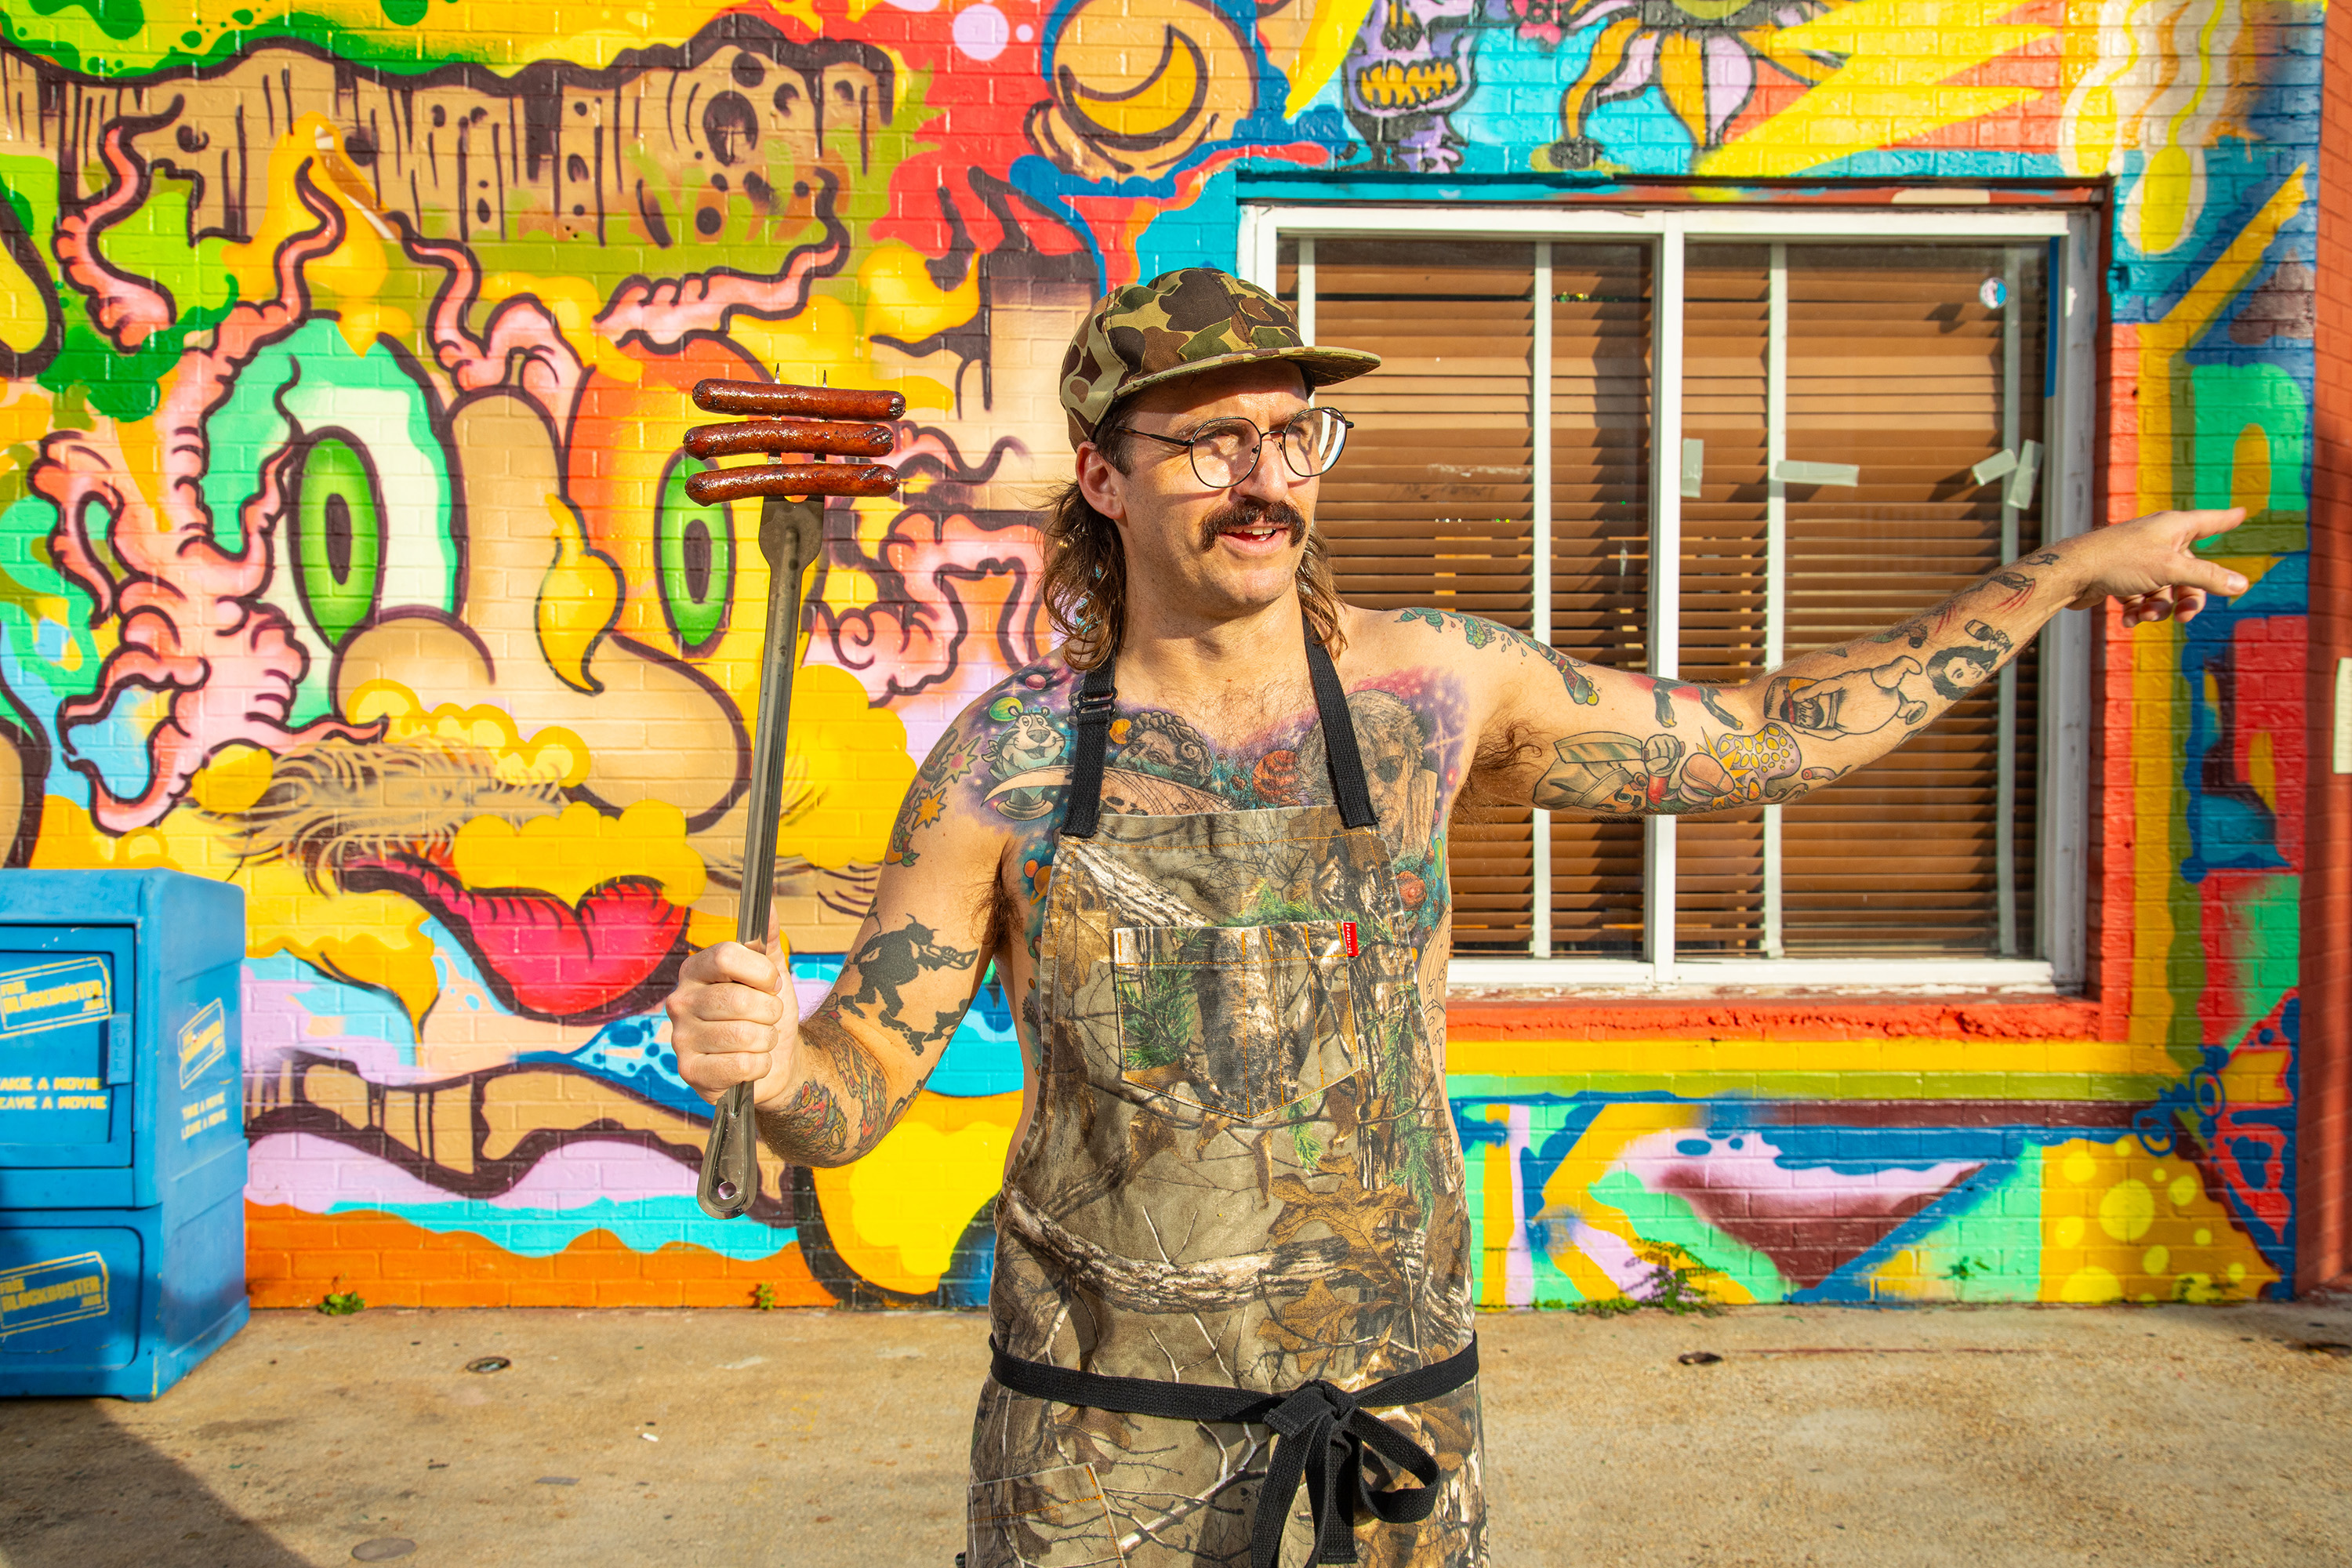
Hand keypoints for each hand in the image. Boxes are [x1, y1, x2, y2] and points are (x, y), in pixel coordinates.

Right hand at [666, 936, 799, 1106]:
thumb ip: (767, 940)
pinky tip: (752, 1064)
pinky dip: (760, 1065)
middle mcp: (680, 1001)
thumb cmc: (765, 1014)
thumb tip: (768, 907)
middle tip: (768, 1018)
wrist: (773, 1062)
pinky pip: (741, 1065)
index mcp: (695, 971)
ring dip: (767, 1039)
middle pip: (739, 998)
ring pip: (744, 1034)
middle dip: (770, 1011)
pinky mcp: (691, 1072)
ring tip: (760, 1040)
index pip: (725, 955)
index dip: (760, 971)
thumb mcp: (771, 975)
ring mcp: (681, 1038)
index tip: (772, 984)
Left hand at [2061, 507, 2249, 626]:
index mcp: (2174, 527)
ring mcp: (2139, 559)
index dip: (2227, 518)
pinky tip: (2127, 620)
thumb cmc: (2119, 561)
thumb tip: (2242, 585)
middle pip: (2190, 572)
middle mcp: (2158, 540)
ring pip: (2164, 590)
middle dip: (2187, 599)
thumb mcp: (2170, 569)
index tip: (2242, 512)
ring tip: (2144, 616)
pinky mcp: (2120, 578)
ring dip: (2158, 608)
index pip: (2210, 521)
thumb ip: (2207, 578)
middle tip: (2183, 618)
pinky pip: (2140, 598)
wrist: (2070, 574)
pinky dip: (2137, 610)